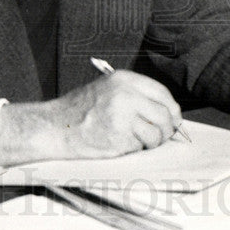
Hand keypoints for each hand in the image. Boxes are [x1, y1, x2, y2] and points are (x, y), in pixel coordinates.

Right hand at [0, 71, 181, 166]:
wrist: (55, 127)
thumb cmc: (80, 109)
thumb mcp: (107, 89)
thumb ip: (135, 95)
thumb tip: (165, 110)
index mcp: (124, 80)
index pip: (162, 93)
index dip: (171, 108)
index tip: (174, 118)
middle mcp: (126, 96)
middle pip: (165, 114)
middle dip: (168, 129)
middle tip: (162, 136)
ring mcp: (123, 118)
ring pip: (156, 134)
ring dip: (152, 142)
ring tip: (138, 141)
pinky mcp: (119, 139)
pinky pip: (140, 147)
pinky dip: (135, 149)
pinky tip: (120, 144)